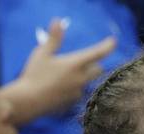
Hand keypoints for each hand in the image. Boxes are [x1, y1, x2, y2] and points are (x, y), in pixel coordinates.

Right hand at [1, 18, 115, 124]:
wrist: (29, 101)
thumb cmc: (34, 75)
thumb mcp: (42, 53)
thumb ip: (54, 38)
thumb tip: (58, 21)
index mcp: (74, 64)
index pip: (97, 53)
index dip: (107, 46)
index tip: (113, 41)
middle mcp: (81, 79)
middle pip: (98, 69)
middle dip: (95, 63)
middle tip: (86, 59)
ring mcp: (79, 92)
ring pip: (89, 81)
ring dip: (85, 76)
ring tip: (69, 73)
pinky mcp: (74, 102)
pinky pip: (80, 92)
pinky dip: (76, 87)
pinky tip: (62, 86)